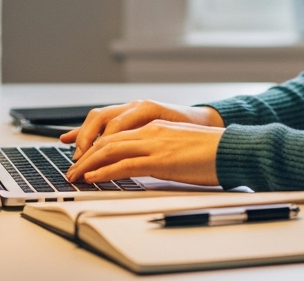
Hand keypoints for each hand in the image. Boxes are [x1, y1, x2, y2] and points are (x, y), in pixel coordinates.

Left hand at [65, 120, 223, 185]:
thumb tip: (148, 162)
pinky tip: (93, 178)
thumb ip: (160, 148)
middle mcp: (150, 130)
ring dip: (88, 164)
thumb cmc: (212, 150)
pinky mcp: (160, 159)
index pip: (115, 131)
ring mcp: (154, 143)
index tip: (78, 151)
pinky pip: (124, 164)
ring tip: (75, 176)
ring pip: (110, 150)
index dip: (93, 140)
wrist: (233, 148)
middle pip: (107, 139)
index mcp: (155, 125)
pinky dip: (105, 171)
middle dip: (85, 155)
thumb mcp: (180, 144)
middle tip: (71, 169)